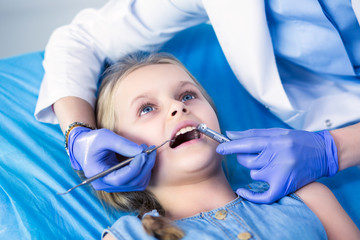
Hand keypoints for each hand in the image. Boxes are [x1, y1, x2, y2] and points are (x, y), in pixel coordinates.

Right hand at [67, 127, 155, 191]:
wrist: (83, 146)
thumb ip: (122, 144)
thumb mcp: (104, 137)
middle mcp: (106, 185)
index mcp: (98, 176)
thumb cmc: (91, 141)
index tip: (144, 153)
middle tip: (150, 150)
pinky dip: (144, 170)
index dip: (135, 167)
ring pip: (138, 184)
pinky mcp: (121, 182)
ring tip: (147, 152)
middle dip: (145, 166)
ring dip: (147, 168)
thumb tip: (141, 151)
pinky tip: (144, 157)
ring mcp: (114, 186)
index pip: (120, 179)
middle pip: (132, 183)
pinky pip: (137, 181)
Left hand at [216, 128, 337, 202]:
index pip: (246, 144)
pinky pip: (262, 195)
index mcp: (275, 141)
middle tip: (254, 155)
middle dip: (245, 157)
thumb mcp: (276, 132)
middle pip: (247, 160)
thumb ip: (252, 134)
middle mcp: (277, 156)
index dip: (230, 147)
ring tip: (270, 164)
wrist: (323, 153)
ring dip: (257, 170)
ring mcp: (281, 172)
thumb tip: (230, 135)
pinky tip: (242, 191)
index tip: (219, 149)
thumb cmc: (298, 140)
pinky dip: (251, 195)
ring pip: (254, 174)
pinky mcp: (284, 186)